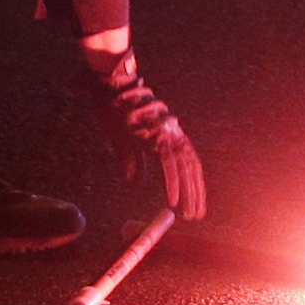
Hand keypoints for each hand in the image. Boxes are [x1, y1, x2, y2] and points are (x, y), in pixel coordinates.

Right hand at [84, 57, 207, 219]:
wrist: (107, 90)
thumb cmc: (115, 113)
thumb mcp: (123, 143)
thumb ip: (132, 163)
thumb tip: (134, 184)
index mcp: (167, 135)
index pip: (189, 163)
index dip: (194, 184)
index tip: (195, 203)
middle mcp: (171, 134)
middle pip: (192, 167)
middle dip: (196, 193)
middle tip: (198, 215)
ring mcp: (164, 134)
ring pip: (185, 168)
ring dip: (189, 193)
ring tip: (189, 214)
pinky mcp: (153, 137)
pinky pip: (168, 165)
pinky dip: (173, 184)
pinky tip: (173, 201)